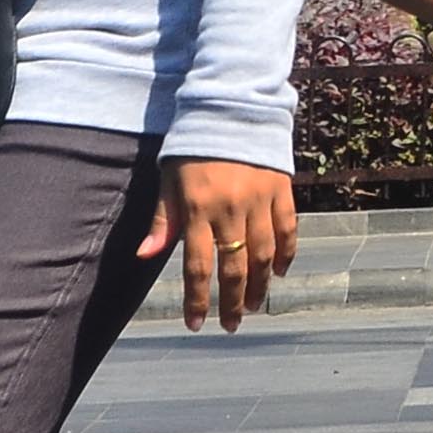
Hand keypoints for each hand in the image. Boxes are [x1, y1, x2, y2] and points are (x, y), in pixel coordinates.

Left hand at [142, 157, 298, 331]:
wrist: (231, 107)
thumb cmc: (193, 148)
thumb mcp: (169, 179)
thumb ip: (162, 220)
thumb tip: (145, 256)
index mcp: (198, 208)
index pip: (197, 266)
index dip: (196, 299)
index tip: (196, 324)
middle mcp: (230, 208)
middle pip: (233, 267)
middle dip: (230, 302)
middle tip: (230, 325)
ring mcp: (259, 200)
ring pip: (263, 254)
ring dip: (258, 285)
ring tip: (252, 305)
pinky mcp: (281, 189)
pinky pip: (287, 229)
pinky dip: (286, 253)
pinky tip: (279, 272)